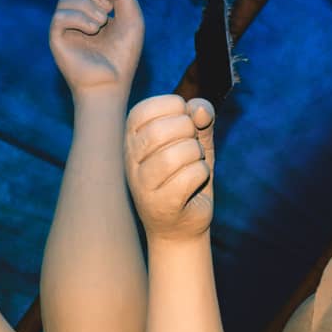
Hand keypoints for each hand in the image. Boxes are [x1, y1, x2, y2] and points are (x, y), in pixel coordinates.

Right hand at [49, 0, 143, 95]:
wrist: (112, 83)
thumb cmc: (123, 56)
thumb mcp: (133, 20)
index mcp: (89, 9)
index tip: (112, 4)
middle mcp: (74, 15)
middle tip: (107, 15)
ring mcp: (63, 26)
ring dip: (88, 7)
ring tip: (100, 25)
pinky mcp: (56, 38)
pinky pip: (60, 16)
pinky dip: (79, 18)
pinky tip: (92, 30)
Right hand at [125, 94, 215, 241]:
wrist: (182, 224)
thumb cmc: (187, 176)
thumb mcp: (196, 141)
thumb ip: (200, 118)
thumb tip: (201, 108)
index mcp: (132, 137)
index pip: (145, 108)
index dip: (176, 107)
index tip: (186, 122)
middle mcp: (130, 159)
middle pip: (160, 130)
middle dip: (189, 131)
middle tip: (193, 145)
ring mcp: (141, 183)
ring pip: (175, 155)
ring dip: (196, 155)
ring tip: (196, 163)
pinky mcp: (159, 204)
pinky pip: (188, 177)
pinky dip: (201, 174)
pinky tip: (197, 181)